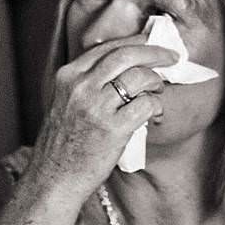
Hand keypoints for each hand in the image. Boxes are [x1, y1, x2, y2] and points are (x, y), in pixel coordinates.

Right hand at [21, 35, 180, 206]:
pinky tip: (155, 112)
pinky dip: (156, 105)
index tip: (152, 42)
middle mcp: (81, 88)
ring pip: (140, 77)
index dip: (136, 42)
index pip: (109, 47)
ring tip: (158, 89)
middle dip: (155, 52)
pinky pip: (146, 104)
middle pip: (127, 55)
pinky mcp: (112, 129)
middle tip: (171, 57)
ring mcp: (96, 108)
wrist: (52, 182)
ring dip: (156, 81)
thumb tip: (128, 61)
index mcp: (68, 77)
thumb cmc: (63, 144)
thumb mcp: (65, 102)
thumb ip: (88, 81)